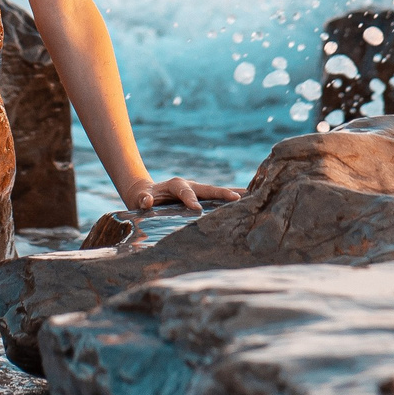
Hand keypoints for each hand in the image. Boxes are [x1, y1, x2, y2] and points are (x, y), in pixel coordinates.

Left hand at [121, 175, 245, 213]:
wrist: (148, 193)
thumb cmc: (144, 197)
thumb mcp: (140, 198)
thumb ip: (142, 199)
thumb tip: (146, 201)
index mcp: (176, 185)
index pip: (185, 192)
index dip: (190, 200)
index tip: (196, 209)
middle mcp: (190, 185)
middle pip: (208, 189)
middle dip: (222, 193)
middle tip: (237, 198)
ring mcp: (198, 191)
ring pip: (217, 192)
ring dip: (233, 194)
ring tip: (253, 196)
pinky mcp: (202, 198)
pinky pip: (218, 198)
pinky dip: (231, 199)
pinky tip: (247, 202)